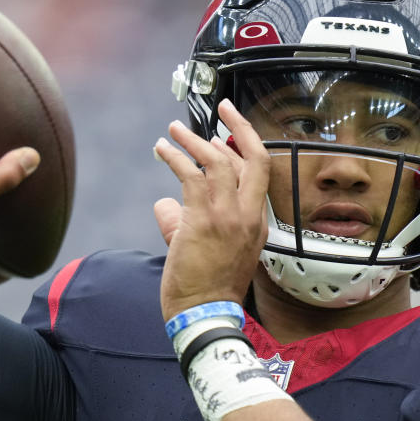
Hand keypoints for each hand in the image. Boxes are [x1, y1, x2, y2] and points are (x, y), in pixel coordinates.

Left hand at [153, 100, 269, 319]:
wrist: (205, 313)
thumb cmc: (207, 288)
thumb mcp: (209, 249)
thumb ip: (185, 220)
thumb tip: (165, 202)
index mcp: (257, 222)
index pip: (258, 174)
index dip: (242, 148)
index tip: (226, 133)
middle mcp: (248, 215)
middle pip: (254, 157)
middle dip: (239, 126)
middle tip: (222, 106)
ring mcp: (228, 216)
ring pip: (218, 161)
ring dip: (193, 140)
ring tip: (173, 131)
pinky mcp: (202, 220)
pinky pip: (190, 176)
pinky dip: (174, 157)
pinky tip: (162, 150)